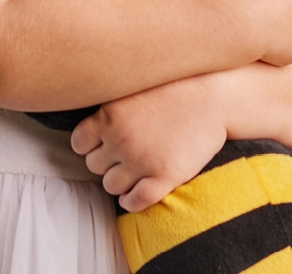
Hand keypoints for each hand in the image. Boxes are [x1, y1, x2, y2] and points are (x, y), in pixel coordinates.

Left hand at [72, 74, 226, 211]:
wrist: (212, 98)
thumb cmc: (172, 90)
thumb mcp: (130, 90)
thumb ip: (109, 109)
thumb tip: (92, 123)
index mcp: (108, 117)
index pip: (79, 144)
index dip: (89, 147)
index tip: (101, 147)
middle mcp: (120, 140)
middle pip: (93, 166)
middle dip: (106, 164)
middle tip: (121, 160)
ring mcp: (141, 160)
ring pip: (110, 185)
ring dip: (118, 183)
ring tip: (129, 177)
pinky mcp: (165, 175)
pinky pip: (136, 200)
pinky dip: (131, 202)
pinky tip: (134, 197)